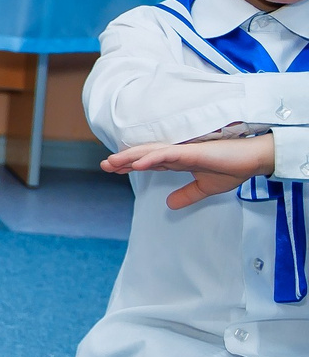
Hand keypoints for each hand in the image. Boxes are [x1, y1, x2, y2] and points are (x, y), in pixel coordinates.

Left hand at [102, 134, 278, 209]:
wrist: (252, 162)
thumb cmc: (232, 169)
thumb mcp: (205, 189)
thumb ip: (187, 195)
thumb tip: (169, 205)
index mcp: (178, 161)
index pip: (148, 163)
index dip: (130, 165)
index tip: (112, 170)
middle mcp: (176, 154)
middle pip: (144, 156)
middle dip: (123, 160)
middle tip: (104, 165)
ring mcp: (183, 151)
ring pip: (150, 152)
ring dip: (131, 156)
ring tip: (112, 162)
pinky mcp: (192, 151)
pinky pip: (167, 154)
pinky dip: (151, 158)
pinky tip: (137, 164)